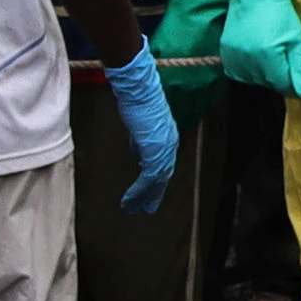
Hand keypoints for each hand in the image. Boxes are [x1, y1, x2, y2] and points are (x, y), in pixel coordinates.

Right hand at [104, 56, 180, 211]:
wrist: (138, 90)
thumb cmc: (137, 102)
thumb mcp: (140, 126)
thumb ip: (140, 142)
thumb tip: (138, 156)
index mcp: (168, 138)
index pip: (165, 165)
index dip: (157, 181)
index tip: (150, 193)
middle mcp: (170, 145)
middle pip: (164, 176)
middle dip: (154, 194)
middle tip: (147, 208)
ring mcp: (164, 149)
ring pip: (157, 181)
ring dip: (145, 197)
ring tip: (134, 209)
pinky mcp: (155, 151)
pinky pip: (148, 178)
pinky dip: (139, 191)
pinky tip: (130, 200)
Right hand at [214, 0, 300, 96]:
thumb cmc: (279, 13)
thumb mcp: (296, 39)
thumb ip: (299, 68)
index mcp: (268, 57)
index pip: (282, 85)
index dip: (293, 85)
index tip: (299, 80)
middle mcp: (248, 60)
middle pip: (267, 83)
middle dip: (279, 77)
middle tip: (285, 60)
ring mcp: (234, 57)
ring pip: (252, 79)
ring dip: (263, 74)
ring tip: (270, 55)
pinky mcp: (225, 52)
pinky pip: (237, 72)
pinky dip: (247, 69)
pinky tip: (255, 56)